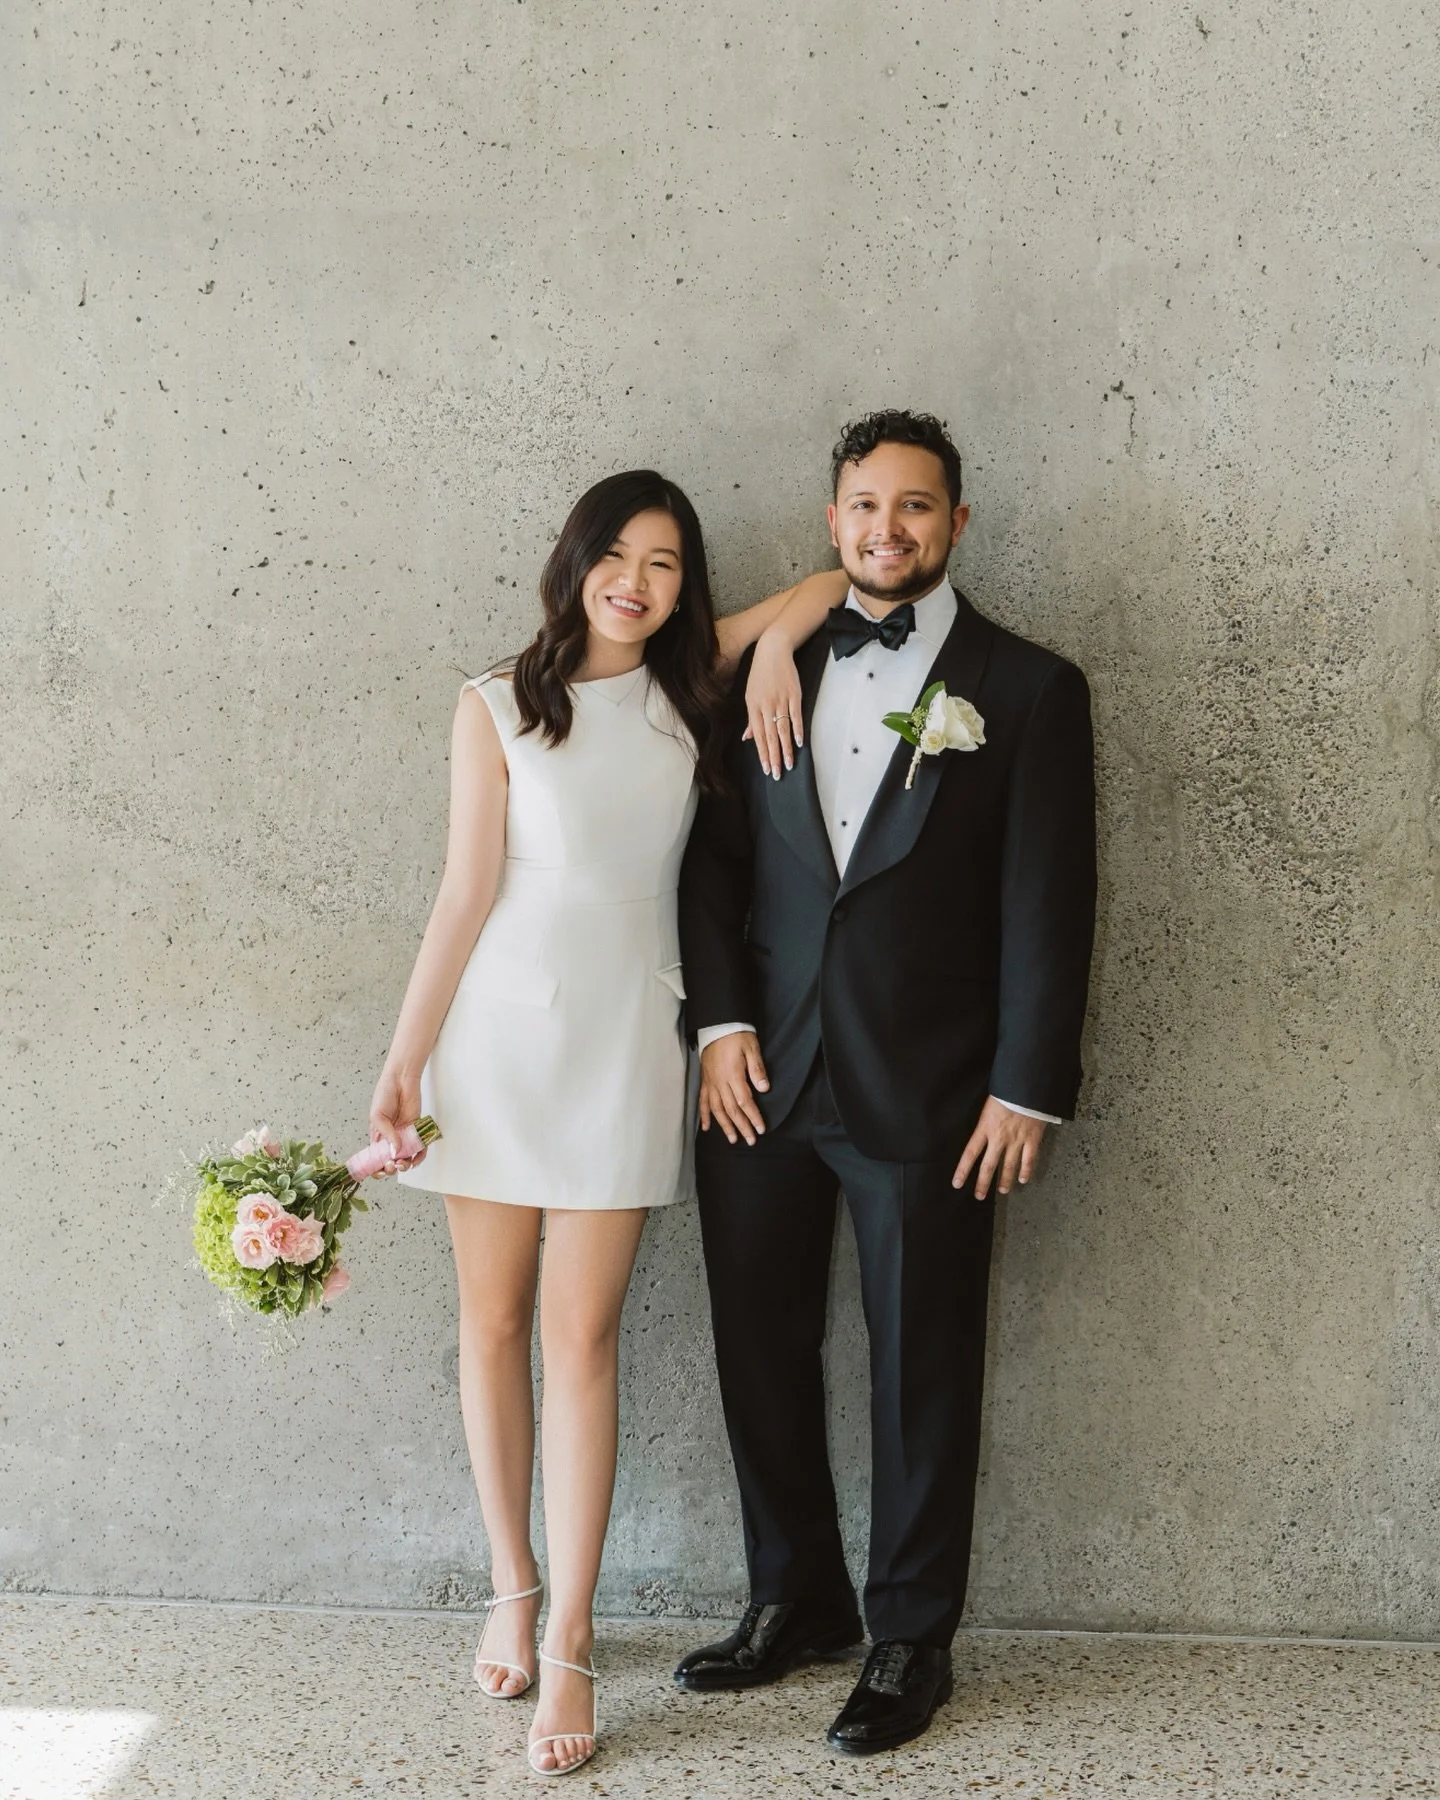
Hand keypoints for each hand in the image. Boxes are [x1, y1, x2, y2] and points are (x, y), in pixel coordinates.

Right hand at [369, 1066, 428, 1175]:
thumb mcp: (377, 1116)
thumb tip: (395, 1152)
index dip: (376, 1169)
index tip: (379, 1172)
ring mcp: (405, 1136)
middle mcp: (391, 1140)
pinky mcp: (418, 1131)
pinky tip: (415, 1160)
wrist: (401, 1081)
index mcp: (378, 1138)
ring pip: (406, 1158)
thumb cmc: (384, 1095)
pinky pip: (420, 1148)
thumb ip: (386, 1134)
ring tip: (402, 1163)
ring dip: (404, 1166)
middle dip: (390, 1169)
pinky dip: (419, 1157)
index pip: (376, 1159)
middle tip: (391, 1165)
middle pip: (391, 1162)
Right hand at [698, 1032, 769, 1145]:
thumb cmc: (737, 1035)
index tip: (761, 1129)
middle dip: (742, 1126)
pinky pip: (704, 1101)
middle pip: (731, 1109)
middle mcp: (720, 1081)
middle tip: (751, 1140)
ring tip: (732, 1139)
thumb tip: (764, 1089)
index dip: (753, 1117)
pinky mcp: (705, 1080)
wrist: (717, 1025)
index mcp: (733, 1074)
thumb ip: (757, 1069)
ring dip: (725, 1125)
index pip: (745, 1101)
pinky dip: (704, 1115)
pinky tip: (706, 1128)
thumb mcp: (752, 1048)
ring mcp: (711, 1082)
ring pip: (717, 1109)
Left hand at [742, 628, 802, 778]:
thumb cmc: (760, 675)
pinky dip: (798, 729)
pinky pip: (796, 715)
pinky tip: (799, 742)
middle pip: (770, 737)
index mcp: (753, 707)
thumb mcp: (750, 695)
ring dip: (786, 748)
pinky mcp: (794, 694)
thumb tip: (747, 738)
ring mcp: (780, 700)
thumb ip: (751, 719)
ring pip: (783, 729)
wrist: (773, 651)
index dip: (762, 753)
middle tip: (777, 774)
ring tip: (789, 764)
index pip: (757, 736)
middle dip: (774, 757)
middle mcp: (766, 705)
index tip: (766, 768)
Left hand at [952, 1097, 1046, 1198]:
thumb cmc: (1006, 1092)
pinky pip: (1029, 1160)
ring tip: (1002, 1190)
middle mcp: (999, 1138)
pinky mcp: (1032, 1139)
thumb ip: (985, 1121)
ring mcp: (1016, 1140)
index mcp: (984, 1128)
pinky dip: (1026, 1171)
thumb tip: (981, 1130)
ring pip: (1009, 1166)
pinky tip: (1023, 1179)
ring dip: (1005, 1180)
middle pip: (988, 1165)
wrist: (1027, 1086)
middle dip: (983, 1183)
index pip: (970, 1153)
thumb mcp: (988, 1105)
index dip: (963, 1170)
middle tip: (979, 1196)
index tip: (957, 1183)